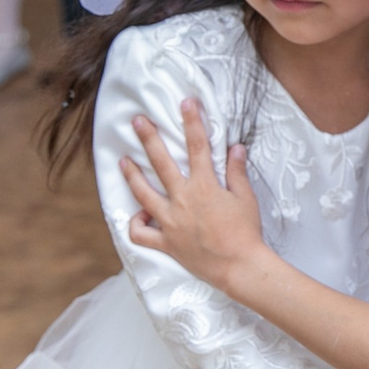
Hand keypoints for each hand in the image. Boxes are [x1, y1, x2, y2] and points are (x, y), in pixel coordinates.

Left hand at [120, 104, 273, 295]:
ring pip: (143, 194)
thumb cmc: (246, 232)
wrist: (239, 267)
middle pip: (161, 163)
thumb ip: (237, 171)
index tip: (186, 102)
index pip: (197, 146)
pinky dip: (137, 223)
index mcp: (205, 186)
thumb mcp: (246, 198)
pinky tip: (140, 214)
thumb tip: (235, 147)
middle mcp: (183, 200)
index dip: (191, 121)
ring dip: (131, 175)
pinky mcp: (166, 243)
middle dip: (148, 139)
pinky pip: (141, 233)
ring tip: (123, 161)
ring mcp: (171, 221)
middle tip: (137, 121)